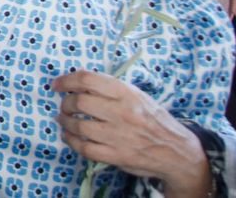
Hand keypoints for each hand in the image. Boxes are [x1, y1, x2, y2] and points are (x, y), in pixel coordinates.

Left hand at [51, 71, 209, 195]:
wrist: (178, 151)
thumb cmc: (153, 119)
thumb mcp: (137, 96)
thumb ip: (111, 89)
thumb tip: (78, 82)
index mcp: (127, 93)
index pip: (88, 79)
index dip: (67, 80)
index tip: (57, 85)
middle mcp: (123, 113)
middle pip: (79, 102)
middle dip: (65, 103)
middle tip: (64, 106)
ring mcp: (120, 136)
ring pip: (79, 126)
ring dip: (65, 122)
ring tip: (63, 120)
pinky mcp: (118, 156)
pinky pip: (85, 148)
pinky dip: (72, 141)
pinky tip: (69, 137)